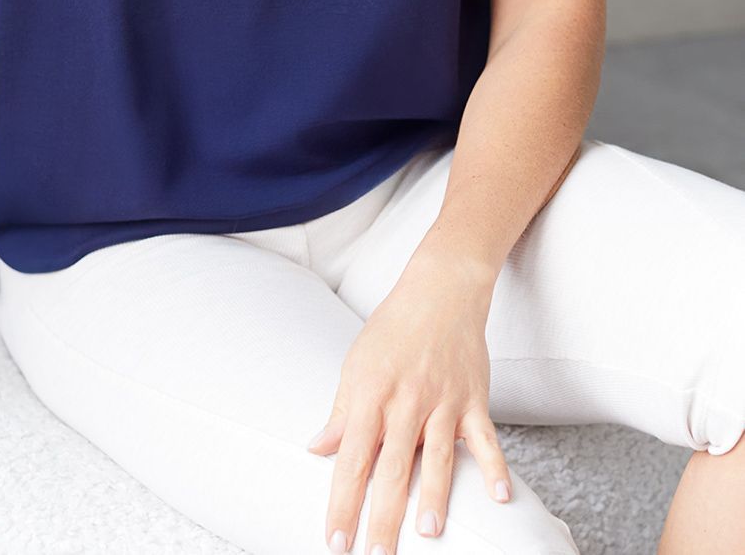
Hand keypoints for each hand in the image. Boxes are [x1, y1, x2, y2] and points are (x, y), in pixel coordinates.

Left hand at [305, 255, 511, 552]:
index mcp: (369, 394)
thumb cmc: (392, 329)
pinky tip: (500, 497)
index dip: (342, 502)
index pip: (350, 459)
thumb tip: (318, 448)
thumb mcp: (355, 364)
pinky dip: (494, 467)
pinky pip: (485, 439)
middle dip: (383, 517)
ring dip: (434, 496)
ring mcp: (442, 401)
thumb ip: (341, 412)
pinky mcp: (473, 399)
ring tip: (428, 533)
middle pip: (392, 468)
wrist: (439, 290)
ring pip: (437, 456)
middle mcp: (405, 401)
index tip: (336, 540)